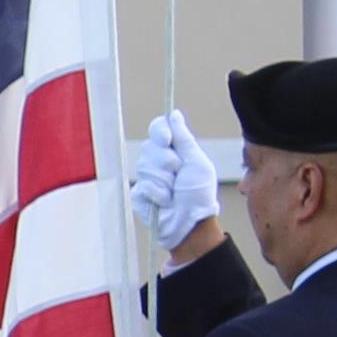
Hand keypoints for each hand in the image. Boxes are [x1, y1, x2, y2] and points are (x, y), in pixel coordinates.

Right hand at [126, 109, 218, 253]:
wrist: (190, 223)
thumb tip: (174, 114)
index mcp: (173, 150)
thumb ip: (184, 138)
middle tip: (178, 173)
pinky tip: (166, 201)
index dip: (159, 132)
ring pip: (144, 167)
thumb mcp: (197, 162)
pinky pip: (142, 185)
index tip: (168, 140)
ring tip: (174, 191)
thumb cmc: (199, 194)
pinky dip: (158, 194)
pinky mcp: (138, 193)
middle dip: (166, 162)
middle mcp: (157, 160)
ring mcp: (146, 177)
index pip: (157, 128)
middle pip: (149, 147)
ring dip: (164, 181)